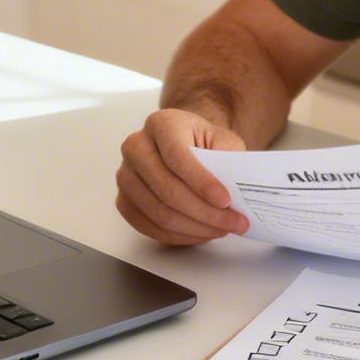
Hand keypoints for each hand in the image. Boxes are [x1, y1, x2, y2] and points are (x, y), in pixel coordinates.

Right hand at [114, 108, 250, 245]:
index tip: (226, 201)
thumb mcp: (223, 140)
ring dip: (194, 228)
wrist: (184, 144)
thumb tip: (235, 192)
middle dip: (204, 212)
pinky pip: (148, 226)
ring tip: (222, 229)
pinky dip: (178, 236)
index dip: (202, 182)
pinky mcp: (123, 200)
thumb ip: (228, 160)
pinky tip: (201, 233)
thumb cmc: (204, 142)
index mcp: (161, 124)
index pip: (177, 156)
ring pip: (158, 213)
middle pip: (166, 190)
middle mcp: (136, 146)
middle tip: (234, 223)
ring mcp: (125, 175)